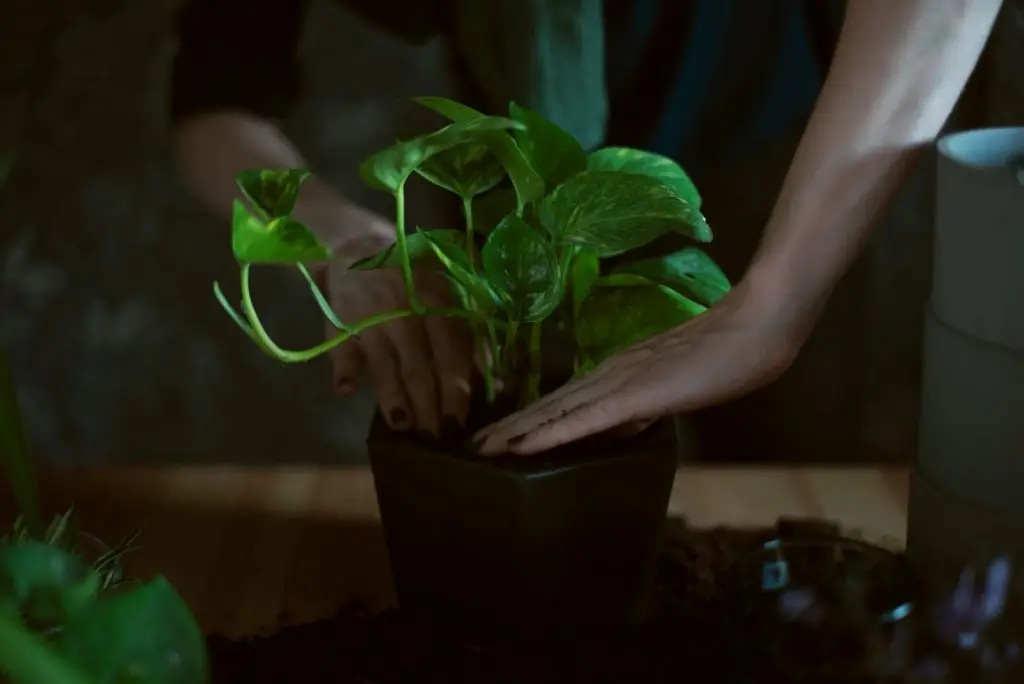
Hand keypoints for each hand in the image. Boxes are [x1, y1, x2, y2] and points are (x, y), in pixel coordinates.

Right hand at [320, 204, 474, 437]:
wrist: (357, 245)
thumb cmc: (412, 277)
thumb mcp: (446, 295)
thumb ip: (469, 337)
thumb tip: (495, 382)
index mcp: (436, 303)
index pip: (450, 354)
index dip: (455, 390)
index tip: (459, 422)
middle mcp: (404, 313)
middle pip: (418, 368)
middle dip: (428, 406)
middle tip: (434, 437)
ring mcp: (369, 319)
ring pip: (384, 366)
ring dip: (392, 399)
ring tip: (403, 426)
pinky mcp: (339, 324)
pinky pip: (341, 351)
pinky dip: (343, 370)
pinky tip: (347, 391)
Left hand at [473, 280, 800, 454]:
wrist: (754, 327)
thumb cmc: (725, 353)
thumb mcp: (676, 386)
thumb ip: (647, 402)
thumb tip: (624, 421)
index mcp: (618, 373)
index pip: (564, 400)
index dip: (529, 419)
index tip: (499, 435)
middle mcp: (607, 375)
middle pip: (548, 406)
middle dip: (510, 428)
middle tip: (472, 447)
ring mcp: (617, 383)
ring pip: (555, 412)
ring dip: (516, 432)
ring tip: (481, 449)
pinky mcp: (632, 395)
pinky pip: (582, 420)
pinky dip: (547, 435)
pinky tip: (520, 448)